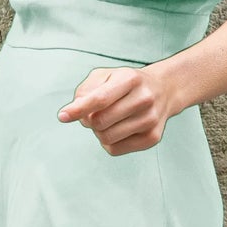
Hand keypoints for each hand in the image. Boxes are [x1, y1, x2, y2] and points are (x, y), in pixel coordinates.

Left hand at [57, 65, 176, 155]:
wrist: (164, 90)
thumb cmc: (126, 83)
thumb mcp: (105, 76)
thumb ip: (86, 91)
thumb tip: (76, 113)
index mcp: (130, 78)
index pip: (100, 99)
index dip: (78, 109)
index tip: (62, 116)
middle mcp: (144, 98)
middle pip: (100, 122)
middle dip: (89, 120)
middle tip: (92, 114)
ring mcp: (150, 119)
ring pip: (107, 138)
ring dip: (98, 132)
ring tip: (106, 121)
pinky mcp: (152, 138)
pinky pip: (115, 149)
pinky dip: (108, 142)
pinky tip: (116, 130)